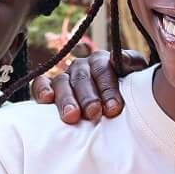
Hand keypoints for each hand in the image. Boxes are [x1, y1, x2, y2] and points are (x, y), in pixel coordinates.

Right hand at [30, 50, 147, 122]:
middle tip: (93, 113)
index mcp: (102, 61)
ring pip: (61, 82)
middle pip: (82, 78)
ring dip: (66, 99)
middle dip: (88, 97)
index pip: (103, 70)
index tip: (113, 109)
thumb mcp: (135, 78)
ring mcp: (64, 77)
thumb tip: (118, 57)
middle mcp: (81, 67)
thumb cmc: (126, 94)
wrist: (114, 109)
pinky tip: (46, 99)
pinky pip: (40, 84)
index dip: (108, 89)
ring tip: (72, 116)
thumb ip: (131, 64)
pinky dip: (41, 89)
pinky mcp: (48, 88)